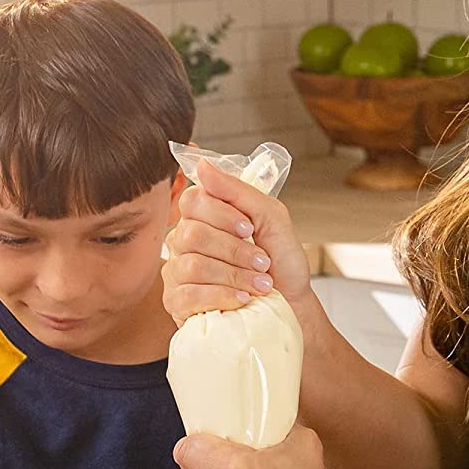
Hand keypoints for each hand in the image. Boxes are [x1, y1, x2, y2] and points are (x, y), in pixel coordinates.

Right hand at [162, 159, 319, 329]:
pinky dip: (222, 296)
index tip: (250, 228)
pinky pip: (188, 295)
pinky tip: (241, 299)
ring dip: (235, 275)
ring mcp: (177, 272)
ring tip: (260, 284)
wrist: (291, 303)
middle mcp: (183, 241)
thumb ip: (238, 191)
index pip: (192, 200)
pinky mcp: (177, 303)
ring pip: (192, 265)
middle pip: (192, 234)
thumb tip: (203, 165)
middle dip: (236, 250)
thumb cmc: (281, 260)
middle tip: (263, 262)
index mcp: (203, 216)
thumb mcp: (271, 218)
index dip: (221, 214)